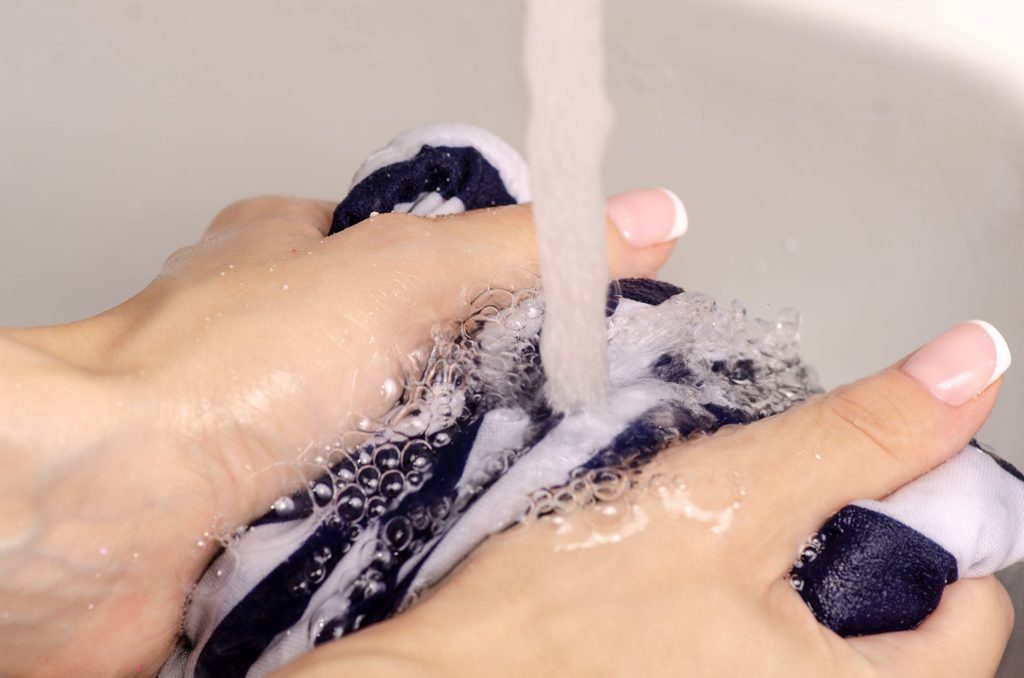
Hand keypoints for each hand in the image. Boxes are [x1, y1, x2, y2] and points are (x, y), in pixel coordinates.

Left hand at [0, 194, 674, 676]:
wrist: (107, 510)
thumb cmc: (223, 374)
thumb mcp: (399, 274)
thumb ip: (522, 250)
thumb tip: (644, 216)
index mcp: (299, 258)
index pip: (431, 257)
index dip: (508, 285)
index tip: (579, 324)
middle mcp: (282, 348)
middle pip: (422, 362)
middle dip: (493, 395)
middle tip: (568, 423)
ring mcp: (276, 439)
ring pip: (401, 451)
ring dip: (456, 473)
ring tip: (538, 490)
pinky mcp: (274, 522)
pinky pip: (371, 524)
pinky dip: (412, 532)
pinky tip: (461, 543)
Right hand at [276, 321, 1013, 675]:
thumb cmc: (559, 623)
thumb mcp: (725, 503)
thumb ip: (859, 439)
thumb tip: (969, 366)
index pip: (973, 614)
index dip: (924, 520)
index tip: (857, 481)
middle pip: (898, 621)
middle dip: (841, 543)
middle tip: (756, 510)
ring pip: (820, 629)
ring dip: (784, 564)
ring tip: (706, 538)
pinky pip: (757, 646)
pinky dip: (740, 596)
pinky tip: (681, 573)